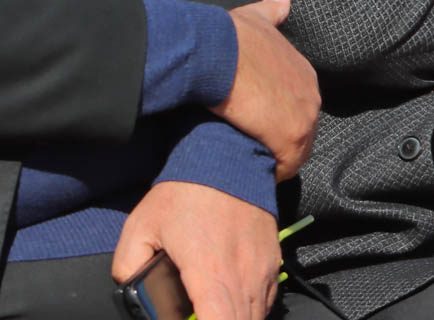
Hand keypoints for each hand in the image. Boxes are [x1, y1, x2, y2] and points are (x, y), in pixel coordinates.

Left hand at [111, 181, 280, 319]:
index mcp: (210, 272)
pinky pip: (265, 300)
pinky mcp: (273, 260)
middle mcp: (243, 275)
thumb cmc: (185, 194)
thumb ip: (129, 269)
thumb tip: (138, 295)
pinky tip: (228, 303)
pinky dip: (248, 310)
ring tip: (209, 311)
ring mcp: (263, 268)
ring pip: (254, 317)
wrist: (229, 160)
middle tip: (195, 315)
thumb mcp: (140, 228)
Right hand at [212, 0, 319, 181]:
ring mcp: (305, 117)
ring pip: (296, 150)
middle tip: (253, 148)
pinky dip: (273, 172)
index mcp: (304, 73)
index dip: (278, 116)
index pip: (298, 104)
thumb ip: (271, 11)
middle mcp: (312, 95)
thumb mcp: (257, 19)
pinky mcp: (292, 139)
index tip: (258, 124)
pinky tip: (254, 175)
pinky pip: (287, 165)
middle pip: (300, 129)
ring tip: (252, 165)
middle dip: (280, 140)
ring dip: (277, 158)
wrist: (219, 53)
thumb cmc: (232, 37)